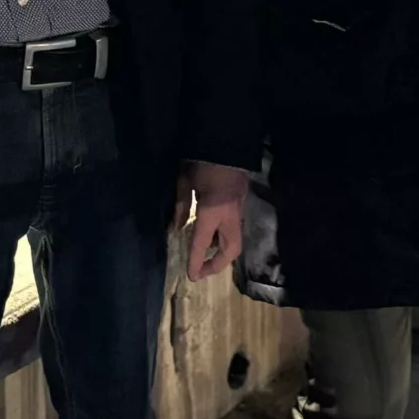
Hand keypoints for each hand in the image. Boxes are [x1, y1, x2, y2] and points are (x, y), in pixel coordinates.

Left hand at [180, 161, 246, 281]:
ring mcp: (239, 209)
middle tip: (202, 270)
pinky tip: (212, 232)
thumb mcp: (184, 182)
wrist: (227, 142)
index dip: (196, 262)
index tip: (192, 276)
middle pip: (231, 250)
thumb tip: (175, 228)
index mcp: (212, 211)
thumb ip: (181, 207)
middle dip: (217, 264)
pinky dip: (224, 236)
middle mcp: (229, 215)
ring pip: (235, 240)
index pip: (202, 244)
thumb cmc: (202, 160)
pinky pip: (234, 227)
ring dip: (222, 250)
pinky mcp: (242, 202)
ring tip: (205, 252)